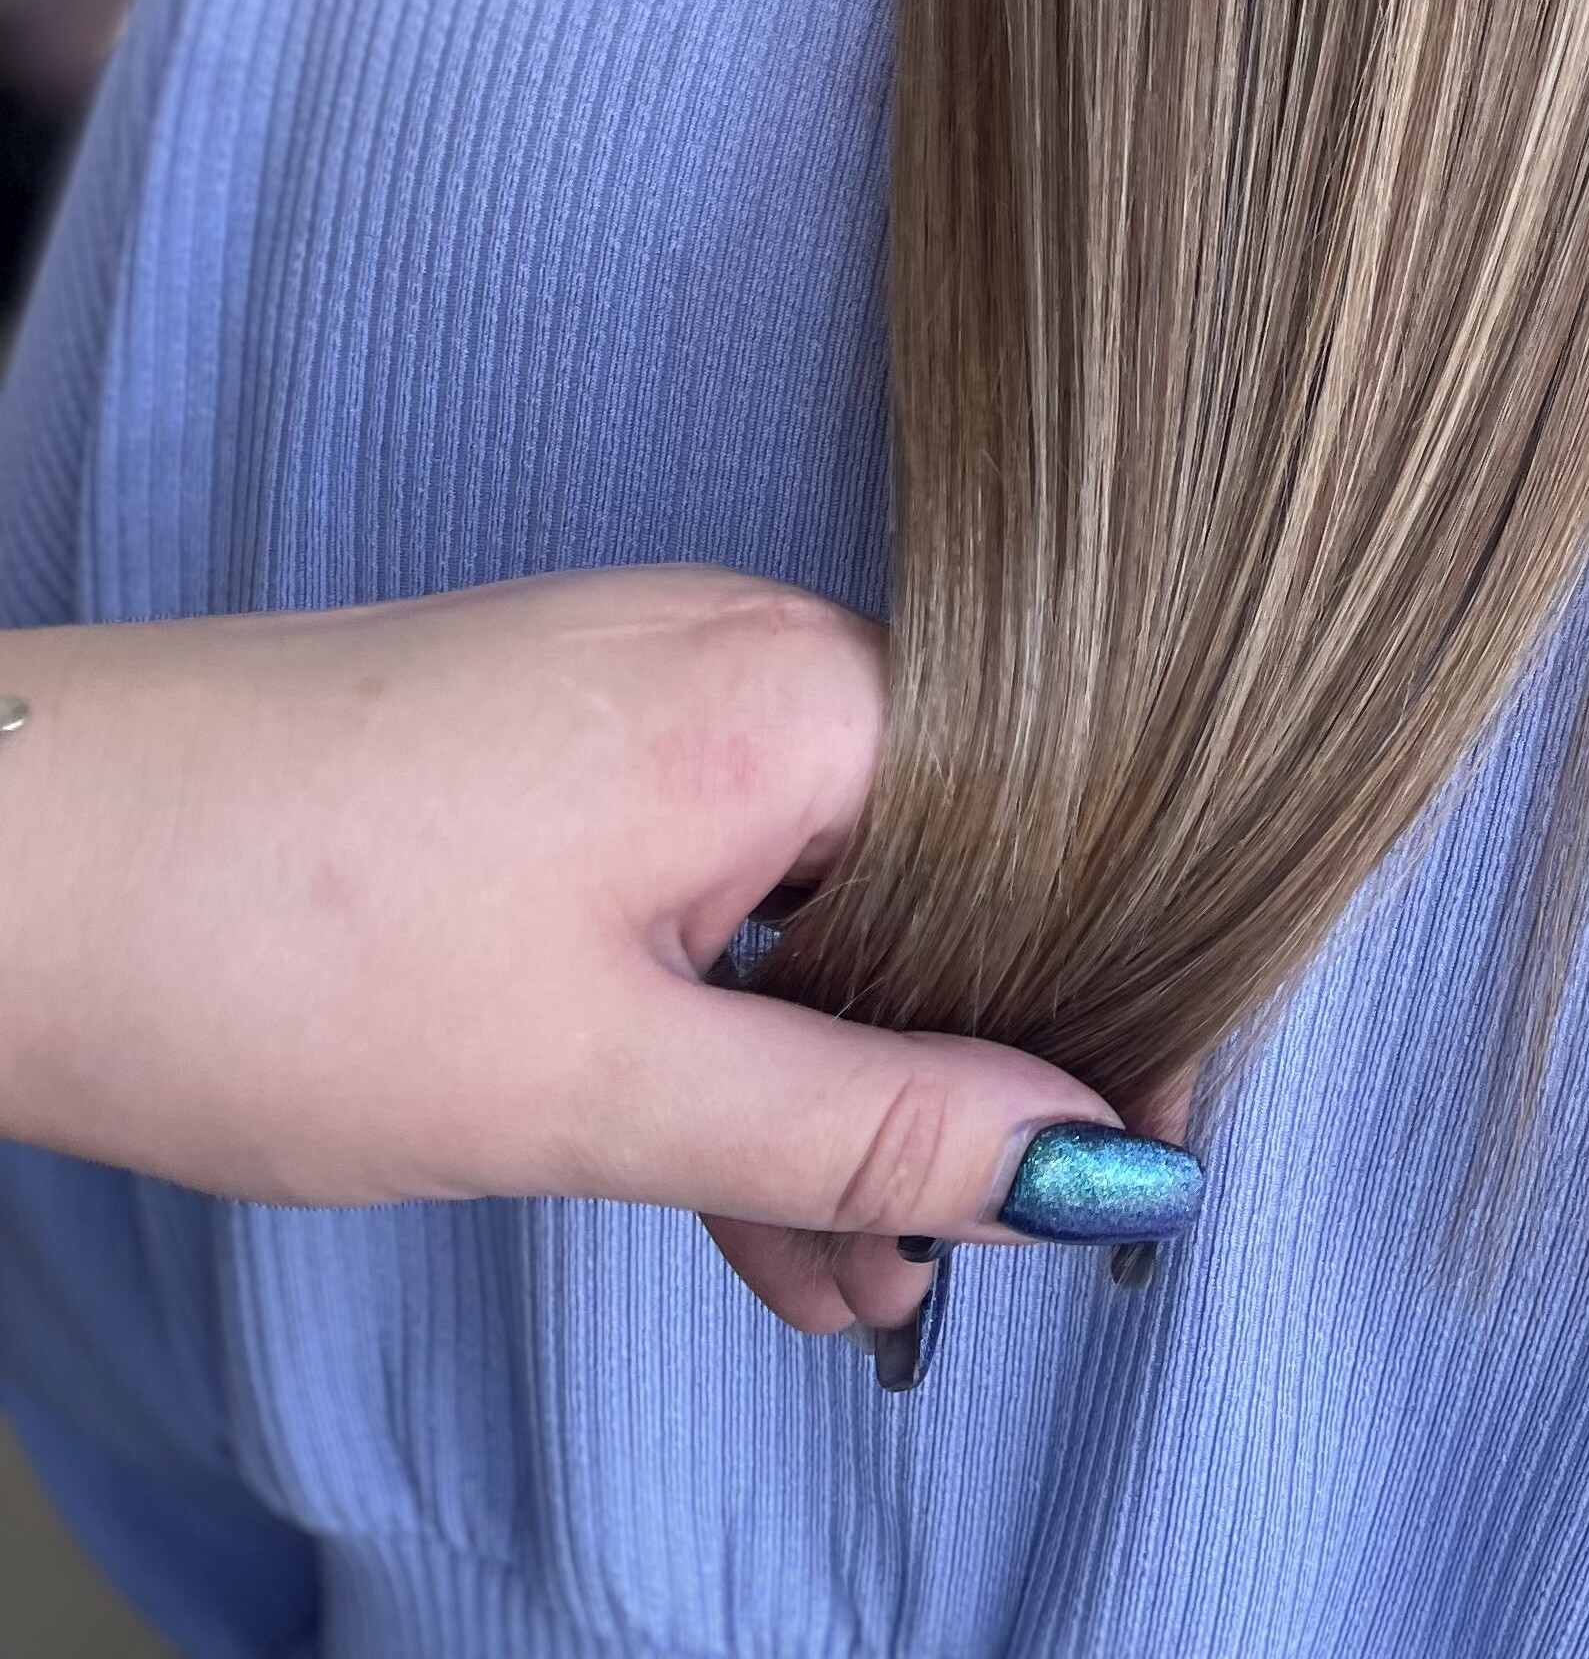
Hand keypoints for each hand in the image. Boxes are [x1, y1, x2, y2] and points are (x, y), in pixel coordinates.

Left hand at [0, 566, 1114, 1346]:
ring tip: (847, 1290)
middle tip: (949, 1281)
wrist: (6, 864)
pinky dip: (739, 1032)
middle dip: (952, 1092)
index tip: (1120, 1187)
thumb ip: (865, 1127)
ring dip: (838, 1091)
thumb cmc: (282, 947)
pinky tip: (750, 1202)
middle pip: (944, 876)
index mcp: (798, 692)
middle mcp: (748, 654)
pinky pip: (723, 885)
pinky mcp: (567, 739)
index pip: (1055, 843)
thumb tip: (1086, 1167)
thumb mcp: (607, 1086)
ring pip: (824, 903)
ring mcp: (649, 690)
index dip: (1099, 1022)